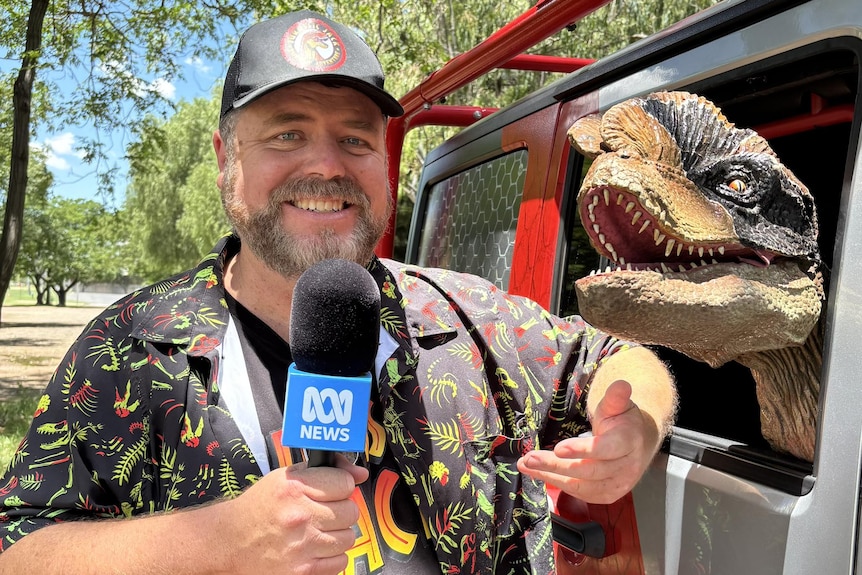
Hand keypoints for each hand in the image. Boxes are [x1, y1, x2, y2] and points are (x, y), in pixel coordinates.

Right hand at [220, 455, 368, 574]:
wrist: (228, 543)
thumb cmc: (258, 509)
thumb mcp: (284, 478)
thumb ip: (324, 470)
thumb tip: (359, 473)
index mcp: (294, 488)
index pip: (345, 483)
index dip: (340, 485)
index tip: (333, 489)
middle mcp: (299, 516)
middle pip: (350, 511)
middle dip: (340, 510)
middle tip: (324, 511)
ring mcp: (302, 546)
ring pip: (349, 537)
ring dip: (337, 534)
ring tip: (319, 530)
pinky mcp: (303, 571)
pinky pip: (340, 561)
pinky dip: (332, 556)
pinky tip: (316, 548)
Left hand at [516, 379, 659, 503]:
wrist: (637, 445)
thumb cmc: (623, 422)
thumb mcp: (620, 406)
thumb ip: (616, 397)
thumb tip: (620, 384)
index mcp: (628, 442)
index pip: (605, 449)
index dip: (582, 450)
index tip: (559, 448)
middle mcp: (625, 468)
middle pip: (588, 471)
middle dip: (556, 466)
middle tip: (530, 458)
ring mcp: (616, 485)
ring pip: (580, 485)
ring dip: (550, 476)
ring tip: (526, 465)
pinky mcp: (605, 495)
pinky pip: (579, 492)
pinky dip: (556, 483)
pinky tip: (538, 474)